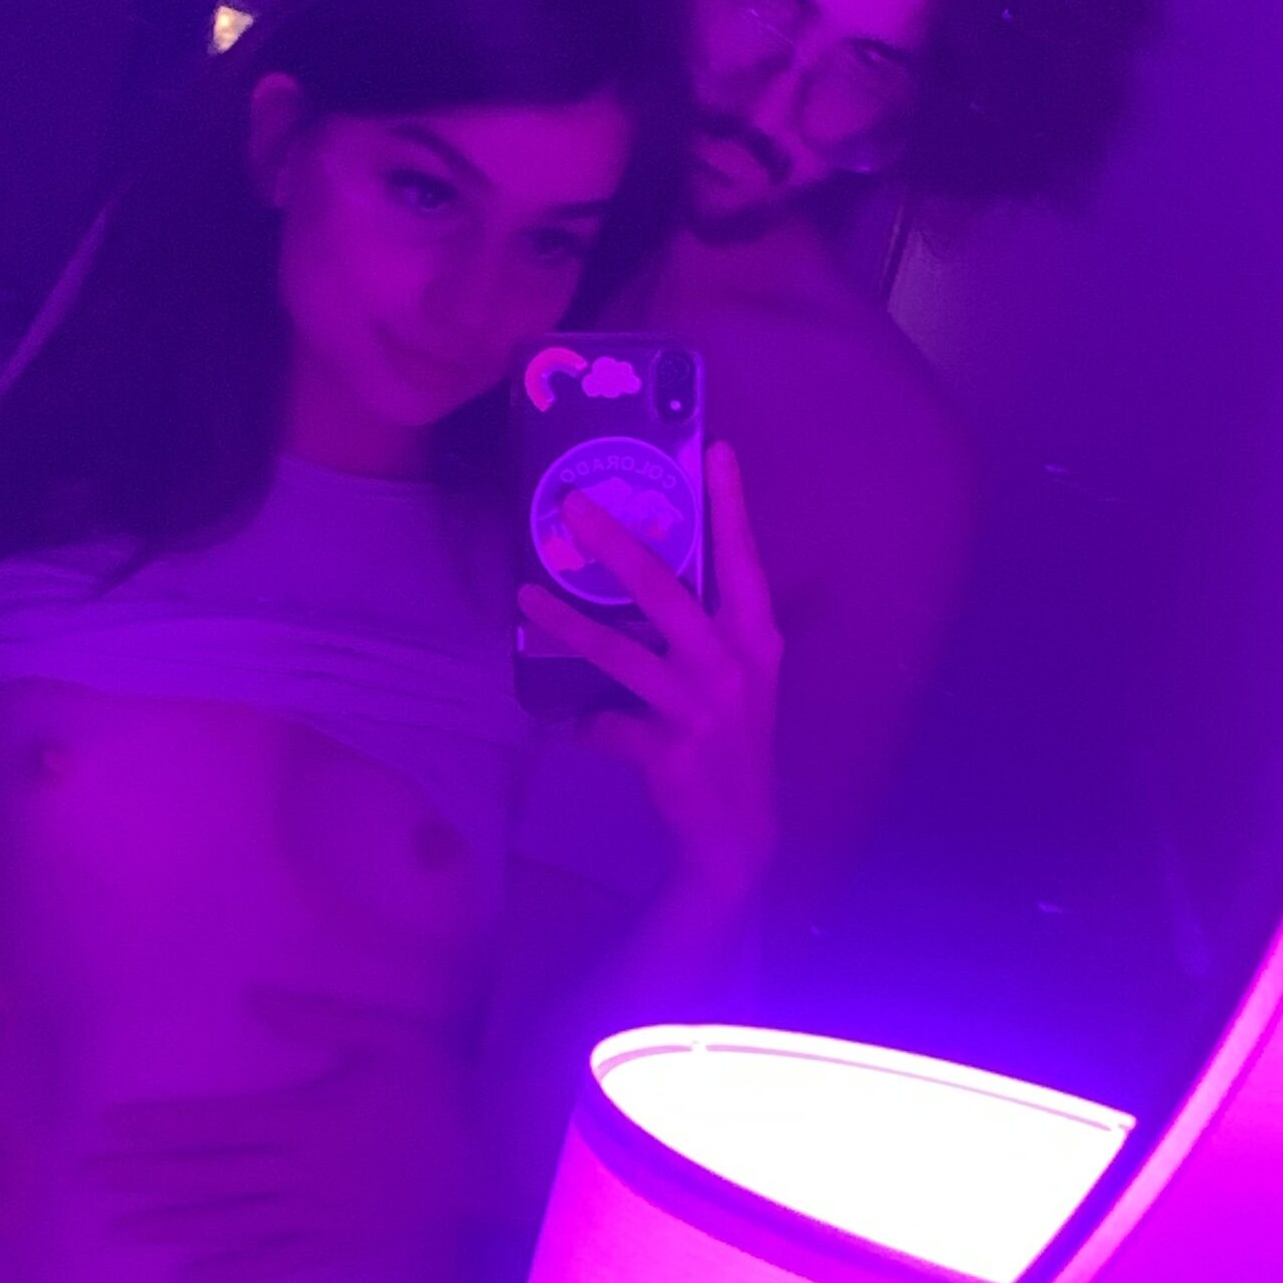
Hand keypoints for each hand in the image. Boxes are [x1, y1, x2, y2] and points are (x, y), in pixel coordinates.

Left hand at [84, 987, 478, 1282]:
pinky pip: (276, 1261)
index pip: (214, 1124)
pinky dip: (232, 1269)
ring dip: (172, 1225)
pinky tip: (190, 1276)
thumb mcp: (391, 1035)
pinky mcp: (339, 1245)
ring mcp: (319, 1216)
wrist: (498, 1158)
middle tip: (89, 1176)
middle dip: (145, 1176)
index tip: (107, 1127)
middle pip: (208, 1175)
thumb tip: (252, 997)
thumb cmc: (443, 1087)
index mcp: (306, 1118)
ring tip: (120, 1228)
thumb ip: (322, 1018)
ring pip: (230, 1222)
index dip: (157, 1126)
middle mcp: (302, 1173)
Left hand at [518, 440, 783, 901]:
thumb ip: (707, 631)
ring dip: (567, 625)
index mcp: (756, 638)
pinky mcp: (668, 750)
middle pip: (665, 592)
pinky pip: (607, 725)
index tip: (716, 450)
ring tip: (526, 599)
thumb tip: (642, 576)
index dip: (731, 507)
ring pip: (619, 654)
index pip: (743, 561)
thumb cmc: (734, 741)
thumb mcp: (739, 679)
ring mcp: (700, 709)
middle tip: (574, 506)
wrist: (738, 832)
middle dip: (616, 545)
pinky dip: (589, 726)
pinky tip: (580, 726)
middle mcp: (732, 665)